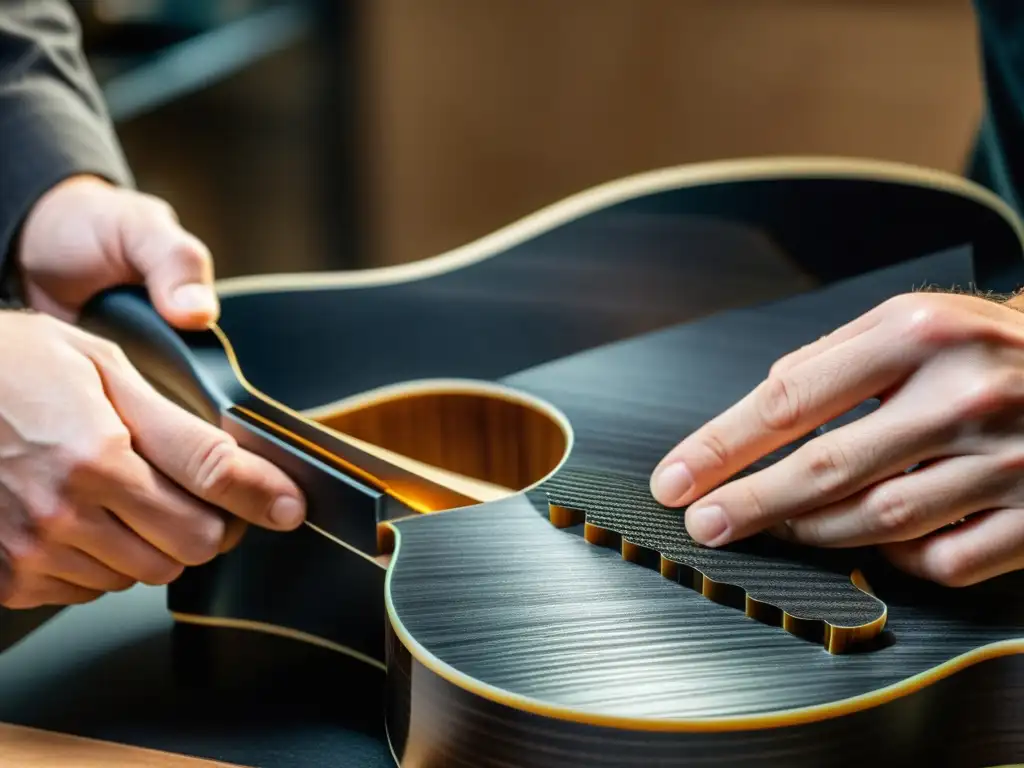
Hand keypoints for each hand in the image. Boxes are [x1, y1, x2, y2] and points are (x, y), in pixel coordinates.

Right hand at [0, 176, 305, 608]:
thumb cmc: (16, 368)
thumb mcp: (104, 371)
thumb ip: (178, 427)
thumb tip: (247, 469)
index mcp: (98, 455)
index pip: (210, 494)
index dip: (260, 498)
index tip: (288, 506)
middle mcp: (66, 511)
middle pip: (191, 548)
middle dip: (206, 521)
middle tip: (192, 491)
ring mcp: (33, 552)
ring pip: (145, 575)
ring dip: (153, 542)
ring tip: (121, 493)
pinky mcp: (9, 578)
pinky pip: (92, 589)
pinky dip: (103, 560)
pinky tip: (84, 517)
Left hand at [650, 291, 1023, 586]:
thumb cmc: (985, 346)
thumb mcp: (912, 321)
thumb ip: (831, 360)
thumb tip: (761, 410)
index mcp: (918, 335)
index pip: (789, 400)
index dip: (721, 447)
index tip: (676, 479)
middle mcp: (964, 395)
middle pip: (826, 469)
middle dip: (750, 504)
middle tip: (704, 525)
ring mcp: (1008, 460)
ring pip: (879, 522)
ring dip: (813, 533)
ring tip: (778, 527)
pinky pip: (944, 560)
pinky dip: (900, 559)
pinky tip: (879, 542)